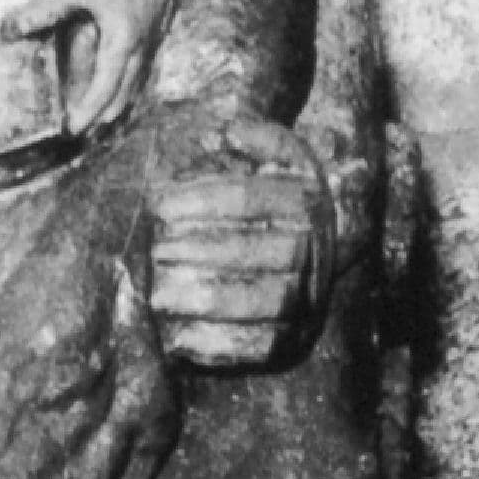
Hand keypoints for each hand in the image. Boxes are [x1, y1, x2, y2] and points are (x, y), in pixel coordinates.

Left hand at [3, 0, 178, 136]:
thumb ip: (43, 9)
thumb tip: (9, 29)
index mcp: (121, 42)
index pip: (103, 89)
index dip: (86, 112)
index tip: (69, 128)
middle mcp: (140, 48)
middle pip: (123, 95)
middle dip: (102, 117)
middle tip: (83, 132)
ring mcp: (152, 41)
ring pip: (135, 83)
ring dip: (117, 103)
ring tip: (100, 118)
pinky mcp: (157, 30)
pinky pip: (143, 68)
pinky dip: (128, 82)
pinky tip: (120, 81)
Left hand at [147, 115, 333, 368]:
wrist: (323, 246)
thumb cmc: (279, 194)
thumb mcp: (278, 156)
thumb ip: (252, 137)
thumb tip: (221, 131)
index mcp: (306, 199)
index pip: (251, 198)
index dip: (202, 199)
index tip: (158, 204)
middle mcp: (315, 250)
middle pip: (259, 250)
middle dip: (201, 250)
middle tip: (155, 249)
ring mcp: (309, 298)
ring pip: (265, 301)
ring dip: (208, 301)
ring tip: (159, 295)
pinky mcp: (295, 339)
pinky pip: (262, 347)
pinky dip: (221, 345)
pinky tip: (179, 340)